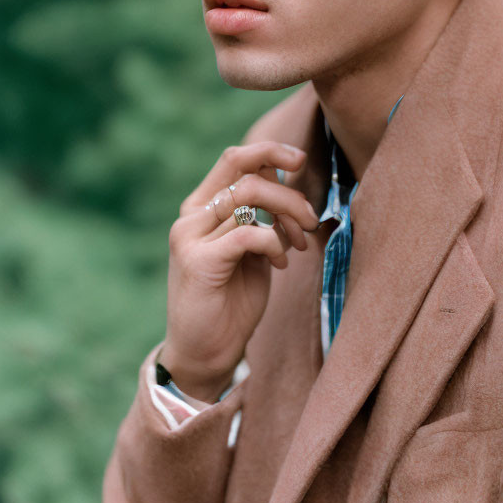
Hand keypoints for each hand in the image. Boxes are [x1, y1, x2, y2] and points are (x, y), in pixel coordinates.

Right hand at [158, 141, 318, 401]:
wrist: (206, 352)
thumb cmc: (232, 299)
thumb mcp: (251, 248)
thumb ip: (261, 214)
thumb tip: (287, 176)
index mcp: (202, 207)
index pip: (235, 158)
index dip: (270, 150)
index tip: (300, 160)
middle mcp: (192, 215)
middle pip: (245, 171)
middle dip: (288, 189)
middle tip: (311, 218)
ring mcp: (190, 236)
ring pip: (250, 196)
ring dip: (288, 213)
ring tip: (300, 241)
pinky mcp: (199, 260)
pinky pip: (249, 232)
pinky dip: (274, 242)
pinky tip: (280, 262)